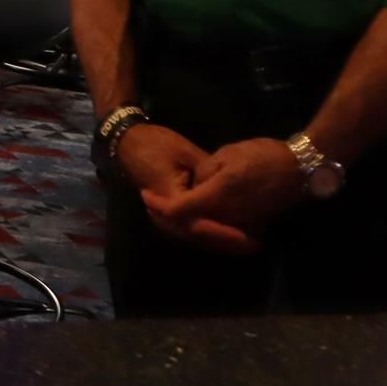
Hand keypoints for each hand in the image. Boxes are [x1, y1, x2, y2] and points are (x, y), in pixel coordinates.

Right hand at [121, 124, 260, 255]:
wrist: (129, 142)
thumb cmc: (156, 144)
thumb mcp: (186, 153)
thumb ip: (209, 175)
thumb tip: (234, 191)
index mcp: (170, 199)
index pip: (201, 225)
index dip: (226, 233)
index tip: (250, 236)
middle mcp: (166, 216)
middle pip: (201, 237)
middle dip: (229, 242)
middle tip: (257, 242)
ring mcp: (166, 218)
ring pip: (198, 238)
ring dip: (222, 241)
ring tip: (250, 240)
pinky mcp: (170, 215)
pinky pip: (193, 230)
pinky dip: (213, 234)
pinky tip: (232, 233)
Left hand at [156, 137, 305, 246]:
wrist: (300, 169)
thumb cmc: (263, 156)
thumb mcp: (226, 155)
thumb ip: (205, 173)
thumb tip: (195, 184)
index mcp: (216, 198)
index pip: (178, 210)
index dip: (158, 206)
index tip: (145, 195)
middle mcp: (225, 218)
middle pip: (188, 228)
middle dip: (166, 219)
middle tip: (151, 207)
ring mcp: (238, 224)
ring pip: (204, 233)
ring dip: (182, 225)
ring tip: (165, 211)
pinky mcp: (249, 224)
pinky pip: (219, 231)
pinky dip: (202, 226)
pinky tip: (194, 214)